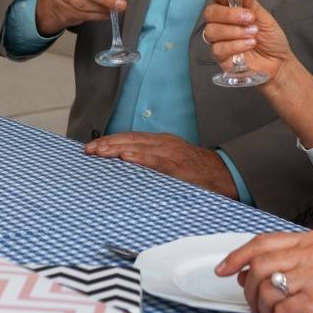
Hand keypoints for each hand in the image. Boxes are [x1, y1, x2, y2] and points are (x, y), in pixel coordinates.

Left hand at [84, 132, 237, 198]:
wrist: (223, 175)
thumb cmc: (195, 171)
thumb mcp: (172, 160)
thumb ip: (151, 161)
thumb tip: (125, 168)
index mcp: (161, 142)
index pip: (130, 137)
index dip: (110, 140)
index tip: (92, 147)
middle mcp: (165, 144)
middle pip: (131, 139)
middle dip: (108, 144)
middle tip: (88, 150)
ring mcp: (172, 154)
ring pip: (141, 147)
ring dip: (118, 148)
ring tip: (101, 152)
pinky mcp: (180, 166)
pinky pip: (157, 161)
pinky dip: (142, 158)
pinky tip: (128, 157)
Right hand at [200, 0, 294, 84]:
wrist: (279, 62)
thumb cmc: (270, 39)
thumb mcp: (264, 18)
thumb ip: (252, 4)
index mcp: (231, 11)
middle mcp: (222, 24)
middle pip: (210, 13)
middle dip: (229, 14)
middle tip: (249, 17)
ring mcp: (219, 41)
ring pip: (212, 31)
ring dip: (235, 31)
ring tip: (253, 34)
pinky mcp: (221, 58)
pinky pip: (218, 49)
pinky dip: (235, 45)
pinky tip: (248, 45)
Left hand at [215, 231, 312, 312]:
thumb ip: (284, 264)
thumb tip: (244, 271)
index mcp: (309, 241)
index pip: (262, 242)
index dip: (236, 256)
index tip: (222, 269)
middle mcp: (312, 252)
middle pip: (258, 266)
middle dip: (248, 292)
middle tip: (257, 308)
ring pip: (266, 290)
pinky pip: (281, 310)